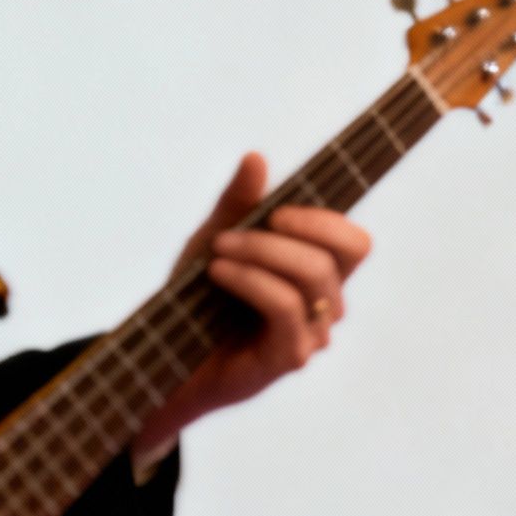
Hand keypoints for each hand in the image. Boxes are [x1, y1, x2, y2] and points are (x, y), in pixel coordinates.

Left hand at [135, 153, 371, 456]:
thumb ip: (238, 203)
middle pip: (345, 252)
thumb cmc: (195, 302)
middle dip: (290, 229)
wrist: (161, 358)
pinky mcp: (291, 357)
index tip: (275, 211)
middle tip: (234, 231)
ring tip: (217, 253)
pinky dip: (252, 281)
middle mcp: (326, 305)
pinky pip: (287, 306)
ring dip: (261, 253)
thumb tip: (256, 157)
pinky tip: (219, 273)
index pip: (354, 242)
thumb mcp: (213, 239)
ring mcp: (314, 333)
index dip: (324, 219)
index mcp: (319, 276)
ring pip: (315, 275)